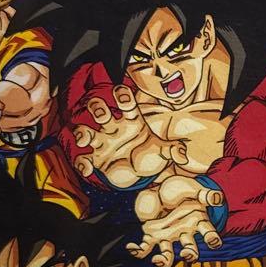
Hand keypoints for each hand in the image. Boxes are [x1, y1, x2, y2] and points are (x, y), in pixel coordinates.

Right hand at [71, 85, 187, 187]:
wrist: (139, 174)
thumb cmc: (149, 154)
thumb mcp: (162, 151)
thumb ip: (173, 150)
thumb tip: (183, 155)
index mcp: (131, 121)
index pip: (125, 103)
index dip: (122, 95)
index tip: (121, 92)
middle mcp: (114, 128)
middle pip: (99, 110)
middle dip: (98, 108)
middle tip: (103, 115)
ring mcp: (103, 142)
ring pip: (85, 131)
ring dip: (82, 132)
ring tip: (84, 139)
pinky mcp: (96, 159)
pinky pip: (83, 159)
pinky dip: (82, 163)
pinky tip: (88, 169)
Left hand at [128, 174, 223, 266]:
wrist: (160, 186)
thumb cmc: (181, 188)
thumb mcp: (193, 188)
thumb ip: (204, 194)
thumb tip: (217, 198)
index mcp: (197, 222)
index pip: (208, 233)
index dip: (212, 239)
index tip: (214, 242)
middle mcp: (183, 233)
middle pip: (190, 250)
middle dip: (190, 255)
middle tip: (187, 254)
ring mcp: (167, 236)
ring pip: (168, 255)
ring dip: (164, 261)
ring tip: (158, 260)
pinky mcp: (151, 235)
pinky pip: (145, 248)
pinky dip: (137, 250)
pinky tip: (130, 248)